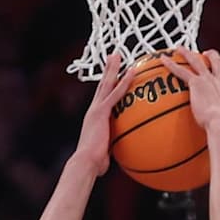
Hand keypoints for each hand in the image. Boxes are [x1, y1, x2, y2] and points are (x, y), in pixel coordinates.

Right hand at [74, 55, 136, 176]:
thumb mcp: (107, 152)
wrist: (86, 162)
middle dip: (108, 70)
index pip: (103, 97)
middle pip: (102, 85)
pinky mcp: (101, 112)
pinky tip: (132, 72)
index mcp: (95, 117)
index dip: (107, 84)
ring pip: (107, 84)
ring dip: (113, 69)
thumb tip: (126, 154)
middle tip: (114, 56)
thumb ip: (115, 147)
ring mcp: (96, 109)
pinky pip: (116, 94)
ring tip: (119, 55)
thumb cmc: (95, 163)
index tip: (112, 74)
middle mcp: (94, 110)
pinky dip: (124, 82)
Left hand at [159, 48, 219, 135]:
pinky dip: (171, 65)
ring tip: (180, 49)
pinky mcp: (196, 83)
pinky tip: (164, 60)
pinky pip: (181, 71)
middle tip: (207, 54)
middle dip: (212, 56)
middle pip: (217, 63)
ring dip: (188, 55)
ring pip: (196, 62)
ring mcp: (208, 80)